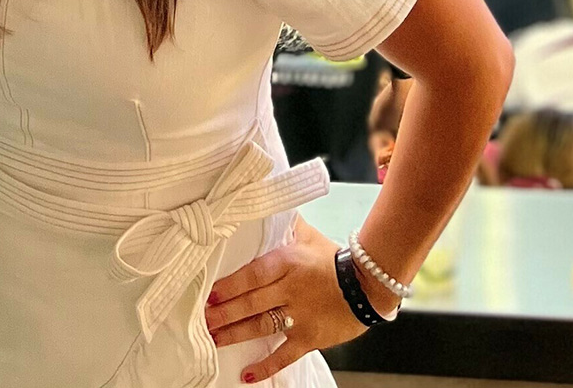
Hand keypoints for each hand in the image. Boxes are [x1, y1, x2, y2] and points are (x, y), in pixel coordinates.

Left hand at [205, 217, 395, 382]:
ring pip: (260, 326)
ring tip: (212, 338)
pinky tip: (246, 374)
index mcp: (287, 264)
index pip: (251, 275)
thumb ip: (284, 224)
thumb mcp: (308, 235)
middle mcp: (290, 291)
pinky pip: (284, 355)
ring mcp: (300, 317)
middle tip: (201, 318)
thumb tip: (264, 202)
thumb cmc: (336, 259)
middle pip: (250, 303)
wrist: (370, 285)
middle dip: (222, 312)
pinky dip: (266, 366)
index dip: (228, 286)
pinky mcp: (310, 338)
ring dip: (234, 334)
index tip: (208, 293)